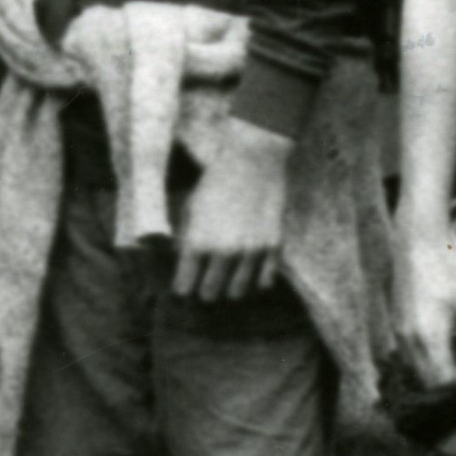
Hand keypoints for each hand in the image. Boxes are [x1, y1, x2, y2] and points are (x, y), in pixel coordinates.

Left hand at [172, 125, 292, 303]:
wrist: (252, 160)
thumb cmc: (215, 182)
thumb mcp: (189, 208)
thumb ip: (184, 240)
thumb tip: (182, 263)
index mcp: (197, 243)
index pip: (184, 287)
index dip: (183, 286)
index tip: (185, 282)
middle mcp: (223, 252)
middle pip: (209, 294)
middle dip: (204, 288)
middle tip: (206, 279)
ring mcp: (250, 252)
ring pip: (237, 293)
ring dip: (230, 287)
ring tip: (228, 275)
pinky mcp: (273, 248)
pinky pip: (264, 282)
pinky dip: (256, 280)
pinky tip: (249, 270)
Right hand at [394, 223, 455, 394]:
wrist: (418, 243)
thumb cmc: (449, 270)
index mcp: (429, 337)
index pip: (444, 380)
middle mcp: (409, 340)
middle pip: (429, 380)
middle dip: (452, 378)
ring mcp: (400, 332)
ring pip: (418, 368)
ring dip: (439, 367)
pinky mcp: (397, 322)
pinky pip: (411, 353)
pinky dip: (428, 355)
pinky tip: (446, 337)